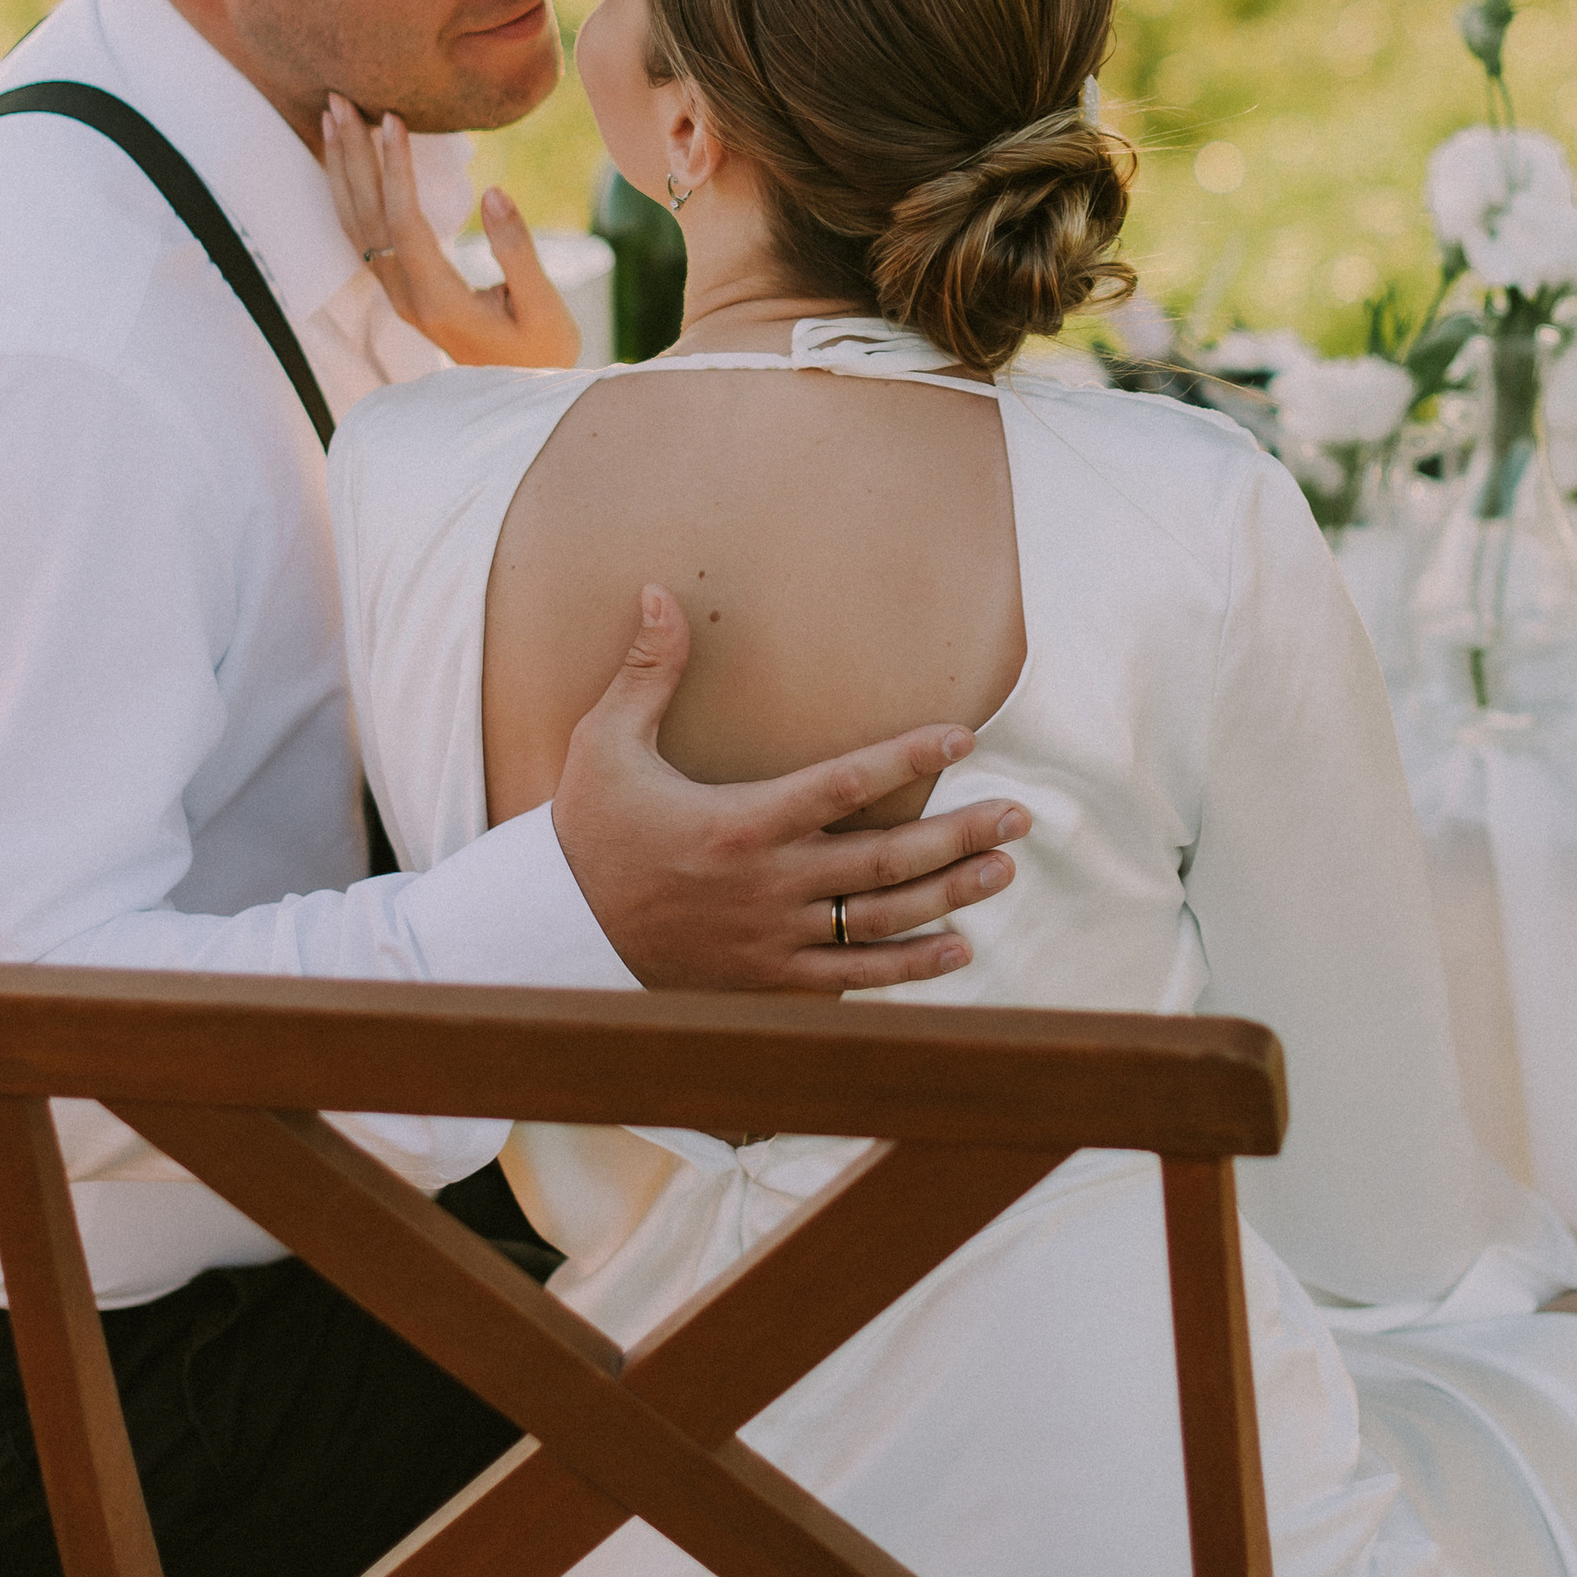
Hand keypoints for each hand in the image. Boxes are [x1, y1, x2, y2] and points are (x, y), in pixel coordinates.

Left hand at [323, 96, 580, 370]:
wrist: (524, 397)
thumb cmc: (543, 352)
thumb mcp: (543, 305)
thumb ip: (518, 250)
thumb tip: (494, 191)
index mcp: (437, 300)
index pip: (403, 221)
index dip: (395, 168)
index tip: (392, 118)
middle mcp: (407, 297)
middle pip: (364, 217)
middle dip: (351, 156)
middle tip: (339, 98)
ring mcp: (399, 295)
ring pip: (355, 224)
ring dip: (342, 169)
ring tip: (333, 117)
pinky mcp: (403, 289)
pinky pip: (364, 233)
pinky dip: (351, 190)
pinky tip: (350, 159)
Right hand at [550, 585, 1030, 991]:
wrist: (557, 937)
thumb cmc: (588, 834)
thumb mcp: (604, 744)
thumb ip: (646, 672)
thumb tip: (654, 591)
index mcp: (741, 823)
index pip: (843, 783)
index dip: (908, 757)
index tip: (964, 735)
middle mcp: (769, 885)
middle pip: (886, 859)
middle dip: (960, 835)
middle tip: (1019, 815)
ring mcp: (774, 941)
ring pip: (881, 920)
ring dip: (950, 895)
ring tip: (1002, 870)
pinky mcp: (769, 984)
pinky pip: (854, 979)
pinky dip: (910, 968)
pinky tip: (958, 950)